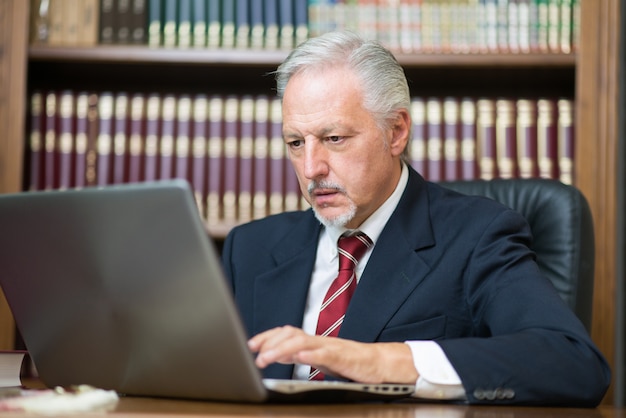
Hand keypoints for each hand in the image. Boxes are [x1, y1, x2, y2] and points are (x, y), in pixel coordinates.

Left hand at [247, 325, 418, 383]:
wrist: (380, 363)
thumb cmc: (351, 363)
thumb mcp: (321, 359)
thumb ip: (300, 355)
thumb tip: (278, 354)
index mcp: (314, 342)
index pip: (286, 333)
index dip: (267, 336)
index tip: (250, 345)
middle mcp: (320, 341)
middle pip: (291, 334)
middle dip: (270, 342)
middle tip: (254, 353)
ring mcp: (331, 347)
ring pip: (303, 342)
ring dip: (282, 349)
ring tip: (267, 358)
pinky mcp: (343, 357)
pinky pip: (325, 354)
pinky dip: (310, 355)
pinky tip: (299, 358)